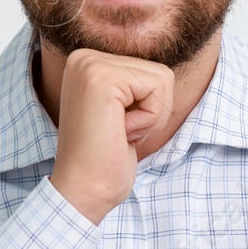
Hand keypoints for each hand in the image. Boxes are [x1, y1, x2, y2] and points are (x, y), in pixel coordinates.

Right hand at [49, 48, 174, 223]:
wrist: (84, 190)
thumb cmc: (106, 160)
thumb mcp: (123, 112)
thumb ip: (135, 87)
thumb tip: (163, 74)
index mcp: (88, 63)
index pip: (151, 71)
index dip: (148, 108)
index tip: (117, 127)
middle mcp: (85, 58)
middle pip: (160, 73)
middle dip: (152, 111)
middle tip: (119, 132)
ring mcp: (91, 65)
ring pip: (163, 78)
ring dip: (151, 116)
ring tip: (120, 131)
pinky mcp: (102, 78)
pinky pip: (158, 88)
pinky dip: (149, 118)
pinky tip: (120, 132)